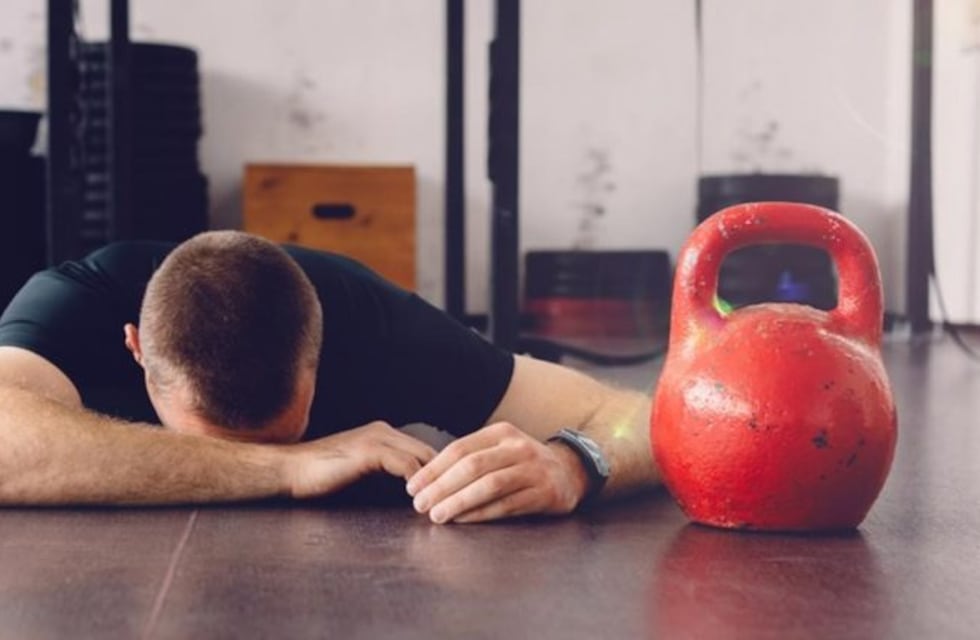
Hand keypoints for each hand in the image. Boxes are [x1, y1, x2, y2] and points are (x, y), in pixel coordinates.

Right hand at [284, 421, 436, 498]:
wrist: (290, 470)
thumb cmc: (321, 475)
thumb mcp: (360, 469)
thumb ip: (383, 471)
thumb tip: (410, 490)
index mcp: (382, 433)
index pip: (423, 449)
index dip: (439, 470)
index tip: (450, 491)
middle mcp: (383, 430)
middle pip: (429, 451)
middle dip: (444, 474)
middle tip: (454, 499)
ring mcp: (377, 438)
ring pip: (422, 456)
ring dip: (435, 481)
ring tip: (442, 503)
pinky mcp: (369, 451)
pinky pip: (406, 465)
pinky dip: (417, 483)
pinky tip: (419, 499)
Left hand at [405, 422, 588, 523]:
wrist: (571, 471)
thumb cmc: (523, 464)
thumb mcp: (501, 449)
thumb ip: (471, 459)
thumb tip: (427, 480)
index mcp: (501, 433)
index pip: (459, 449)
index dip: (433, 469)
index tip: (413, 487)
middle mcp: (518, 448)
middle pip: (472, 466)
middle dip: (441, 486)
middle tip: (420, 504)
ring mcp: (533, 470)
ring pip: (489, 486)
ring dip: (459, 502)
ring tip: (437, 515)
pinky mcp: (544, 493)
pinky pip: (507, 505)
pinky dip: (481, 514)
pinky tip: (463, 521)